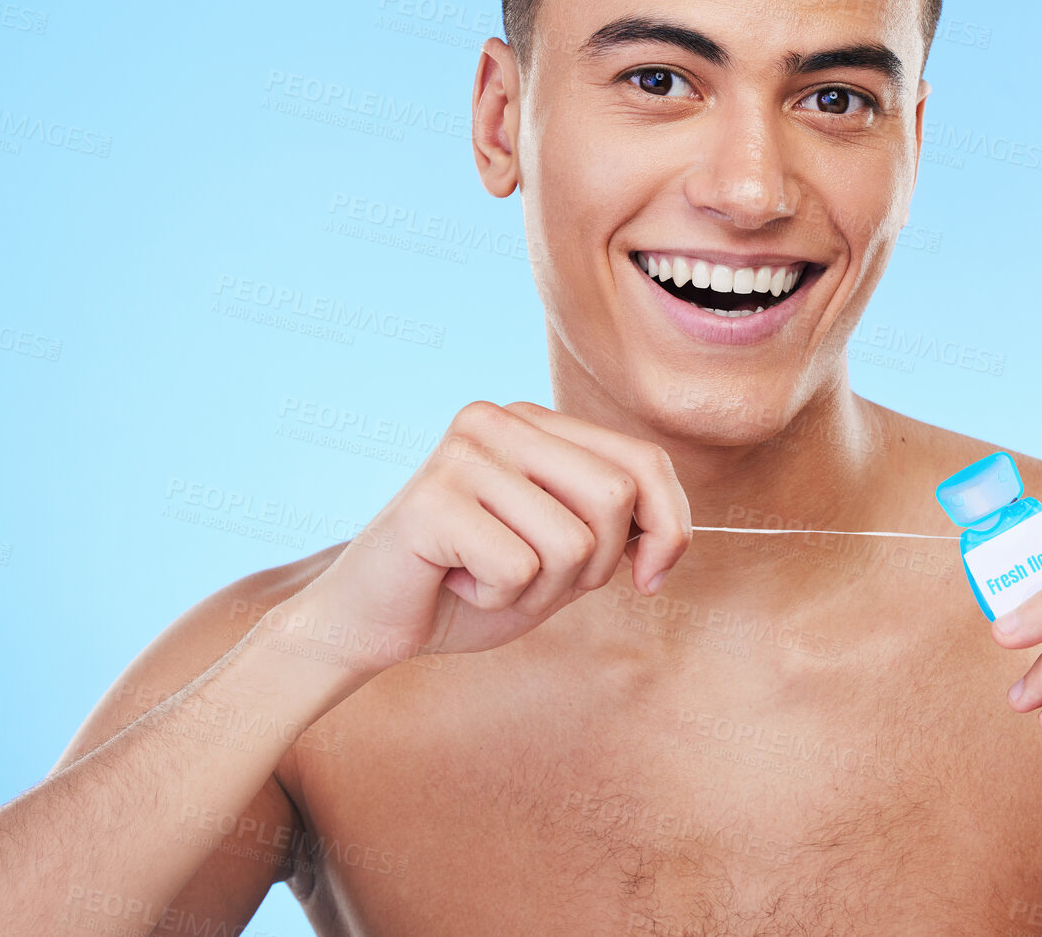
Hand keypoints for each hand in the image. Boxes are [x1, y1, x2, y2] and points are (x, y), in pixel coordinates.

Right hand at [284, 400, 691, 675]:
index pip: (644, 461)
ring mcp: (462, 452)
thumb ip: (618, 528)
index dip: (669, 527)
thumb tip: (671, 535)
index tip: (651, 578)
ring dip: (540, 589)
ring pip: (571, 540)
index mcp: (536, 421)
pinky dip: (497, 597)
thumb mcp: (565, 554)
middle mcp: (499, 419)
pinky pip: (518, 567)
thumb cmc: (472, 584)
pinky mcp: (431, 499)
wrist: (369, 621)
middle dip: (593, 566)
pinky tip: (455, 581)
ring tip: (487, 577)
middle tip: (535, 579)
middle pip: (614, 496)